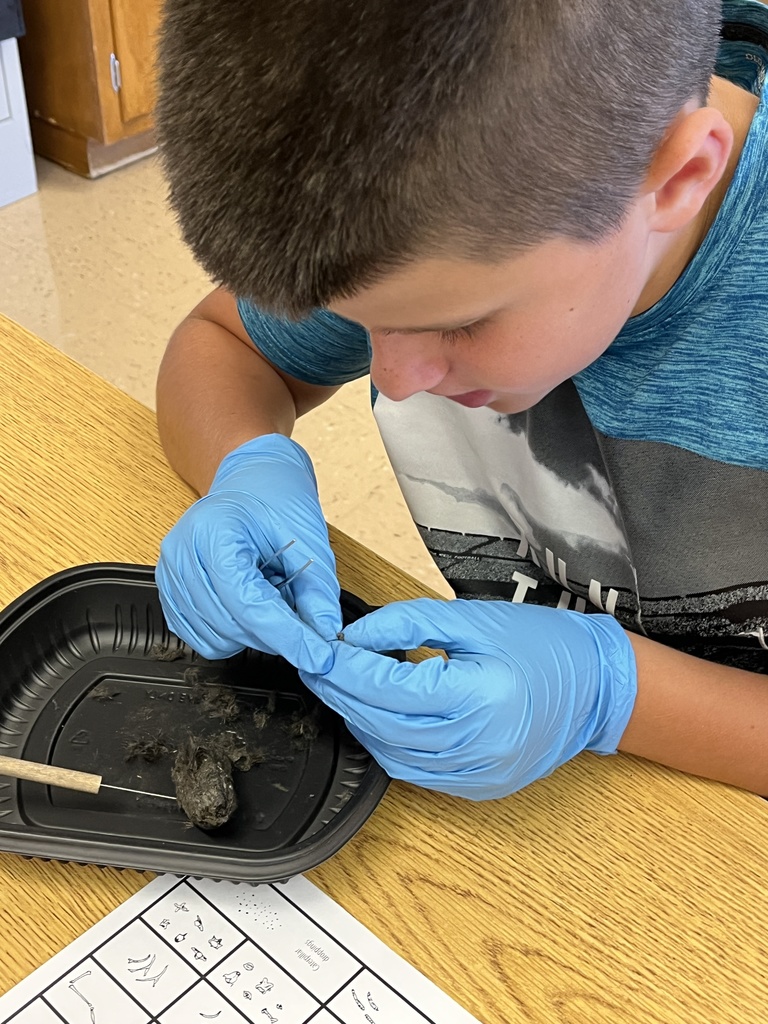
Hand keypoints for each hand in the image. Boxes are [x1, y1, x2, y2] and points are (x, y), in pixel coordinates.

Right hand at [156, 434, 339, 670]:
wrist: (247, 478)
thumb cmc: (272, 495)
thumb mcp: (307, 535)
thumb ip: (317, 588)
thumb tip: (323, 633)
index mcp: (213, 531)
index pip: (248, 603)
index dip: (287, 636)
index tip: (318, 655)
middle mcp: (182, 553)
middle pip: (231, 625)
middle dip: (275, 634)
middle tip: (304, 620)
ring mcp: (170, 575)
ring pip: (216, 638)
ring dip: (254, 633)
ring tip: (270, 595)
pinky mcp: (171, 594)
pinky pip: (202, 638)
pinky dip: (233, 634)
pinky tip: (250, 606)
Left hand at [302, 599, 636, 799]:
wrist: (596, 686)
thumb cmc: (540, 644)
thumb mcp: (470, 619)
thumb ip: (406, 623)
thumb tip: (352, 636)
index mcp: (480, 695)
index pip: (388, 688)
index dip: (344, 670)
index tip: (318, 650)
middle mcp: (479, 744)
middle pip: (382, 724)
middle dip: (341, 695)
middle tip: (318, 668)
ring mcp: (480, 773)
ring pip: (392, 755)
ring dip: (360, 722)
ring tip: (342, 689)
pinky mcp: (479, 787)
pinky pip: (416, 772)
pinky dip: (388, 745)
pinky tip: (378, 718)